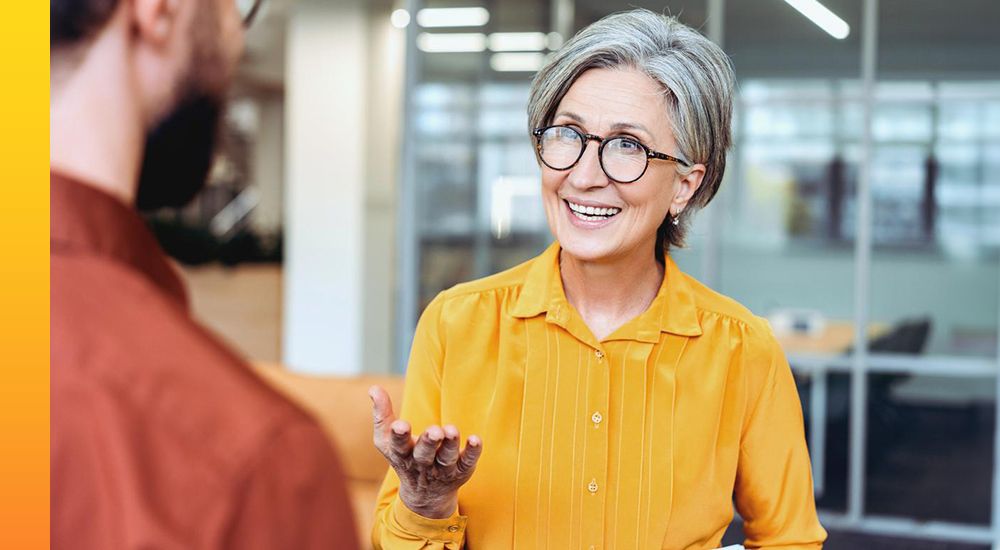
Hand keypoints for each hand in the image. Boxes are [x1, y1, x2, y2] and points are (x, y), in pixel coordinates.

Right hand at [369, 385, 482, 518]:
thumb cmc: (405, 456)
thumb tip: (373, 388)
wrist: (425, 494)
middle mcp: (422, 463)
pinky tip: (475, 439)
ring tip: (451, 431)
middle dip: (429, 442)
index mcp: (402, 454)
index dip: (399, 436)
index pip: (398, 446)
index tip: (400, 425)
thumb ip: (382, 414)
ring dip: (450, 445)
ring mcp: (442, 469)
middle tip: (434, 430)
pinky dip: (471, 452)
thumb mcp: (388, 440)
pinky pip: (467, 462)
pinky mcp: (460, 470)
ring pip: (446, 458)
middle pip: (424, 454)